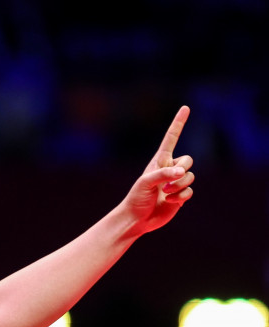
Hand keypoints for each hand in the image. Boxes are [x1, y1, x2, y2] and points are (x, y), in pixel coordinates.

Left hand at [120, 105, 194, 234]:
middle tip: (166, 183)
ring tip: (165, 193)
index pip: (171, 138)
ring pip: (190, 176)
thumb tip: (181, 170)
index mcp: (159, 161)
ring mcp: (175, 182)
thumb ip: (163, 174)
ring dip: (179, 186)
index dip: (178, 123)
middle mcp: (169, 169)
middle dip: (181, 170)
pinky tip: (170, 202)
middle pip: (189, 160)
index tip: (185, 108)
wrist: (136, 219)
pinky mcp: (180, 195)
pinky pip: (190, 191)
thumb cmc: (136, 198)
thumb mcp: (145, 183)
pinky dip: (182, 196)